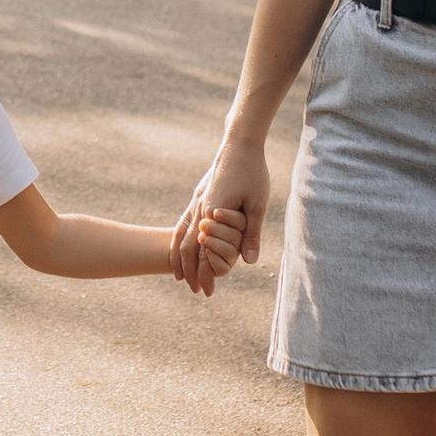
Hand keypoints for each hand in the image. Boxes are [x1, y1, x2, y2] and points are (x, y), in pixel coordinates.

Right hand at [173, 130, 269, 297]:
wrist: (239, 144)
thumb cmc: (252, 172)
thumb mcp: (257, 205)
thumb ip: (251, 234)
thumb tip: (249, 262)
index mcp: (212, 212)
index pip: (202, 252)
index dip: (204, 274)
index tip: (207, 291)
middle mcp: (199, 209)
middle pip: (186, 248)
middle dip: (191, 272)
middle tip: (197, 291)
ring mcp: (195, 202)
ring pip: (179, 236)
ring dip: (180, 259)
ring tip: (182, 277)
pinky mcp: (198, 196)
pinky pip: (182, 223)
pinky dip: (178, 240)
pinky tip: (180, 249)